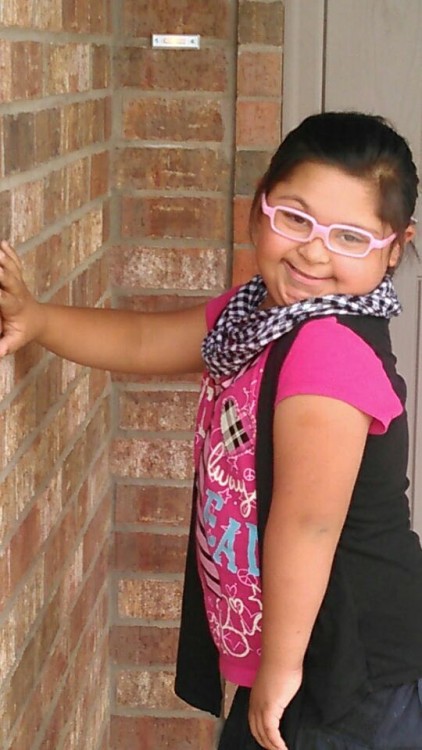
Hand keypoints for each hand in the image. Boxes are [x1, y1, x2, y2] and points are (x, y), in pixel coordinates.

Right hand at [0, 240, 42, 356]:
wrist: (39, 320)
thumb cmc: (23, 332)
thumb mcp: (15, 341)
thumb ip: (5, 346)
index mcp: (15, 308)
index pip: (5, 300)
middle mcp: (17, 292)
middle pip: (10, 280)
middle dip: (2, 271)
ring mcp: (19, 282)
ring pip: (12, 267)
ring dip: (4, 257)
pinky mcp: (18, 276)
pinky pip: (14, 262)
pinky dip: (9, 252)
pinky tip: (2, 243)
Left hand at [249, 664, 301, 749]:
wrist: (281, 657)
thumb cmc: (282, 664)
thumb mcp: (277, 681)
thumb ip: (277, 692)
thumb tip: (282, 696)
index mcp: (255, 696)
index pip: (254, 721)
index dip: (260, 733)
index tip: (267, 741)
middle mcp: (255, 703)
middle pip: (256, 730)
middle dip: (264, 742)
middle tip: (273, 749)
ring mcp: (261, 707)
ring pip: (262, 734)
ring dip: (271, 746)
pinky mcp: (269, 710)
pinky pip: (271, 733)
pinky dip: (277, 744)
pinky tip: (283, 749)